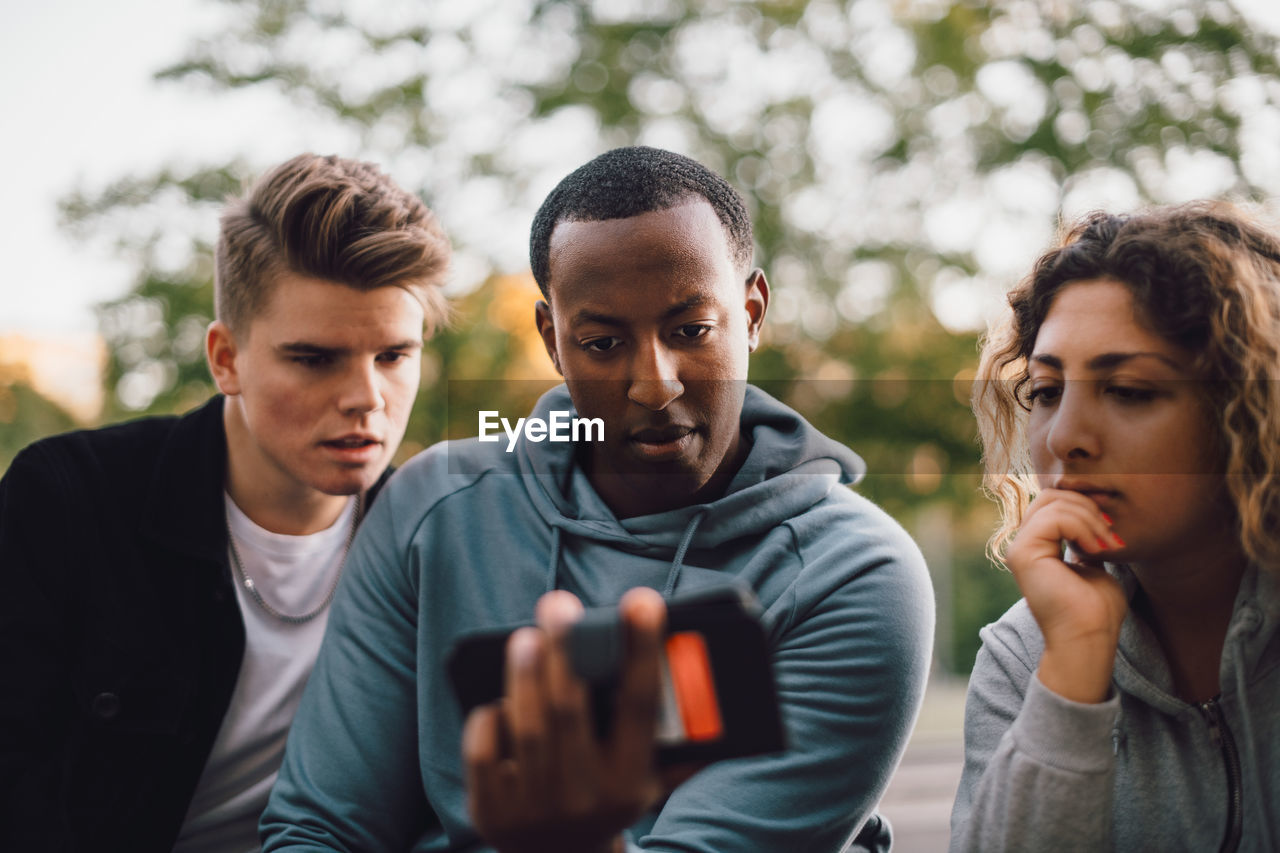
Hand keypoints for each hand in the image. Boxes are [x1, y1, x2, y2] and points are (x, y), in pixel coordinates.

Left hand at [463, 587, 666, 852]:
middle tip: (559, 605)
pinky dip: (490, 720)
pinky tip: (497, 697)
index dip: (642, 650)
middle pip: (571, 710)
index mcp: (631, 782)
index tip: (643, 600)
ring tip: (526, 637)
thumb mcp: (651, 779)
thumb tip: (713, 673)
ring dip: (525, 675)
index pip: (639, 704)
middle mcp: (585, 798)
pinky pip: (485, 754)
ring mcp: (535, 808)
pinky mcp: (491, 813)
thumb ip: (679, 740)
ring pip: (528, 727)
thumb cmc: (612, 797)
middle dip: (564, 651)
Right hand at [1006, 489, 1128, 702]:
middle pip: (1050, 496)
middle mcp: (1024, 545)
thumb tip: (1094, 518)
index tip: (1113, 522)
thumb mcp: (1095, 565)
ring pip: (1053, 503)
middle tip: (1111, 531)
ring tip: (1108, 543)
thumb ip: (1086, 542)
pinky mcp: (1023, 554)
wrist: (1088, 639)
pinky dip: (1081, 526)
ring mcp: (1020, 548)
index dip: (1085, 503)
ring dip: (1089, 517)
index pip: (1054, 502)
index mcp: (1038, 547)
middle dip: (1086, 505)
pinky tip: (1095, 549)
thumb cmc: (1096, 611)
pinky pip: (1053, 518)